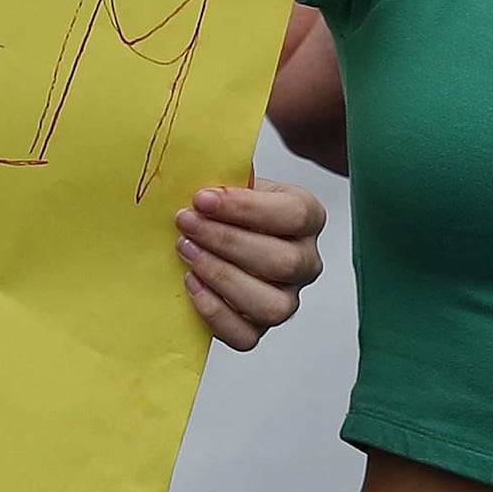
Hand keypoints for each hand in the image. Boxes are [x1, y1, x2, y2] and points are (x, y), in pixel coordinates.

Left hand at [176, 179, 329, 349]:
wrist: (212, 232)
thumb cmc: (223, 205)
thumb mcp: (230, 179)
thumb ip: (224, 170)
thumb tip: (205, 154)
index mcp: (306, 216)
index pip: (293, 215)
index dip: (245, 208)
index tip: (201, 198)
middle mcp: (305, 261)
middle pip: (283, 262)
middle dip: (227, 242)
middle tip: (186, 223)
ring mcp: (286, 297)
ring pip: (272, 306)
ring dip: (222, 278)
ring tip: (186, 252)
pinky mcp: (259, 326)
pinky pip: (247, 336)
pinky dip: (216, 314)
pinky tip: (191, 284)